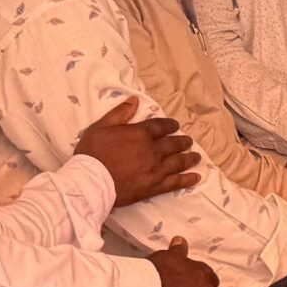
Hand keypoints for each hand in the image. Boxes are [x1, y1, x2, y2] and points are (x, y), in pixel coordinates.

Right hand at [74, 98, 197, 206]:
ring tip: (196, 156)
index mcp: (141, 134)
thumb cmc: (92, 153)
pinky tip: (195, 177)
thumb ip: (120, 113)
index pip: (161, 126)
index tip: (175, 125)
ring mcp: (156, 170)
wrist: (91, 182)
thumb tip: (135, 100)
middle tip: (188, 141)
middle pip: (173, 144)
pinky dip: (187, 179)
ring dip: (189, 158)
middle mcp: (153, 151)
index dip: (170, 125)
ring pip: (178, 162)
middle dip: (182, 141)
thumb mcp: (101, 126)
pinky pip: (175, 182)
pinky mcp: (154, 187)